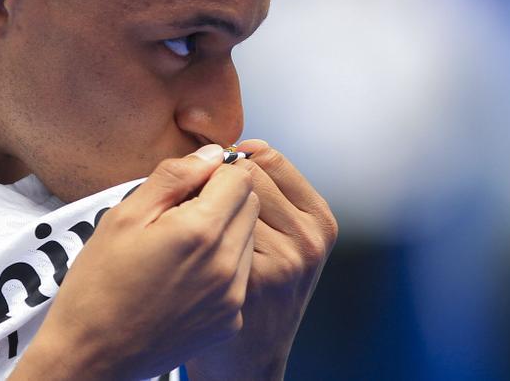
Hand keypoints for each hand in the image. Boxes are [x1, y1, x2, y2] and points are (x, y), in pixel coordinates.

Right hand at [13, 145, 259, 380]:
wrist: (92, 355)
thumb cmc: (98, 283)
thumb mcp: (123, 216)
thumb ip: (172, 177)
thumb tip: (212, 154)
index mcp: (199, 232)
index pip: (241, 177)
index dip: (214, 172)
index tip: (188, 184)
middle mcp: (225, 265)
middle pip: (250, 206)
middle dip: (224, 198)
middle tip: (180, 213)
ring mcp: (232, 297)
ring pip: (248, 239)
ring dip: (225, 231)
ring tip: (181, 247)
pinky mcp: (230, 320)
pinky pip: (240, 275)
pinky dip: (221, 266)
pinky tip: (184, 278)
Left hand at [188, 140, 337, 380]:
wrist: (247, 359)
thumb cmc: (255, 288)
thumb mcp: (284, 239)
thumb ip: (269, 194)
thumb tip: (230, 149)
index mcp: (319, 218)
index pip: (267, 156)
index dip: (231, 162)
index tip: (213, 180)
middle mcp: (309, 238)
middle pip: (244, 174)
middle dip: (215, 182)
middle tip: (198, 206)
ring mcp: (283, 260)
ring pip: (224, 200)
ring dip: (200, 205)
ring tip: (193, 229)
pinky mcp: (250, 279)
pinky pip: (209, 229)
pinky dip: (191, 231)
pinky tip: (189, 252)